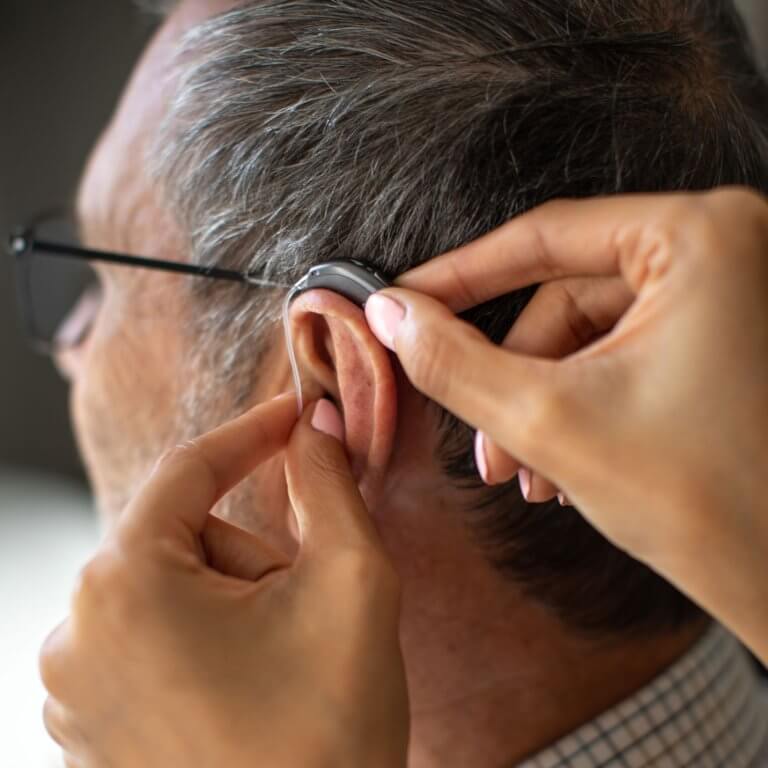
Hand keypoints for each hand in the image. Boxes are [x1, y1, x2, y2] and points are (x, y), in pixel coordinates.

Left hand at [39, 395, 408, 767]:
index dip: (254, 432)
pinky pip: (152, 635)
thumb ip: (329, 484)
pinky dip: (206, 635)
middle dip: (252, 553)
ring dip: (234, 598)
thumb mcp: (352, 582)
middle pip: (182, 534)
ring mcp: (72, 686)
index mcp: (125, 586)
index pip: (189, 468)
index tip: (298, 414)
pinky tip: (247, 688)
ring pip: (170, 585)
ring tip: (278, 661)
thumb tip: (314, 423)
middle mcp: (75, 632)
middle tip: (304, 609)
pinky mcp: (86, 723)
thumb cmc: (329, 729)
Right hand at [365, 187, 767, 663]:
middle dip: (513, 376)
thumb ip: (454, 362)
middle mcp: (728, 248)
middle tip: (485, 442)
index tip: (406, 301)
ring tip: (530, 472)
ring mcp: (730, 294)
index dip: (459, 276)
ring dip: (542, 400)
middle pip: (566, 296)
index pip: (545, 238)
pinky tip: (563, 464)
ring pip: (588, 332)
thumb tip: (393, 316)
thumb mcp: (548, 422)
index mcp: (702, 237)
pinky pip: (622, 352)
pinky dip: (580, 402)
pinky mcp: (725, 336)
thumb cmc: (705, 504)